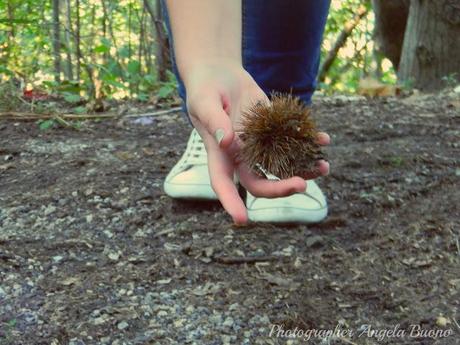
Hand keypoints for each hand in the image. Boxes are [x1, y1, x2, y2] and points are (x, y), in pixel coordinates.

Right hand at [183, 60, 329, 223]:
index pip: (223, 183)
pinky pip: (292, 142)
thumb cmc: (205, 89)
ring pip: (280, 168)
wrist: (221, 74)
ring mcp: (259, 145)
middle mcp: (241, 156)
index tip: (241, 220)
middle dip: (279, 189)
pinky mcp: (273, 130)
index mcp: (220, 154)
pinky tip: (323, 139)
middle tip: (301, 185)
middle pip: (259, 183)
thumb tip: (227, 142)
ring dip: (302, 171)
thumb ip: (214, 121)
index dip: (230, 202)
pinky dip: (309, 142)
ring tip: (323, 167)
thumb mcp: (204, 101)